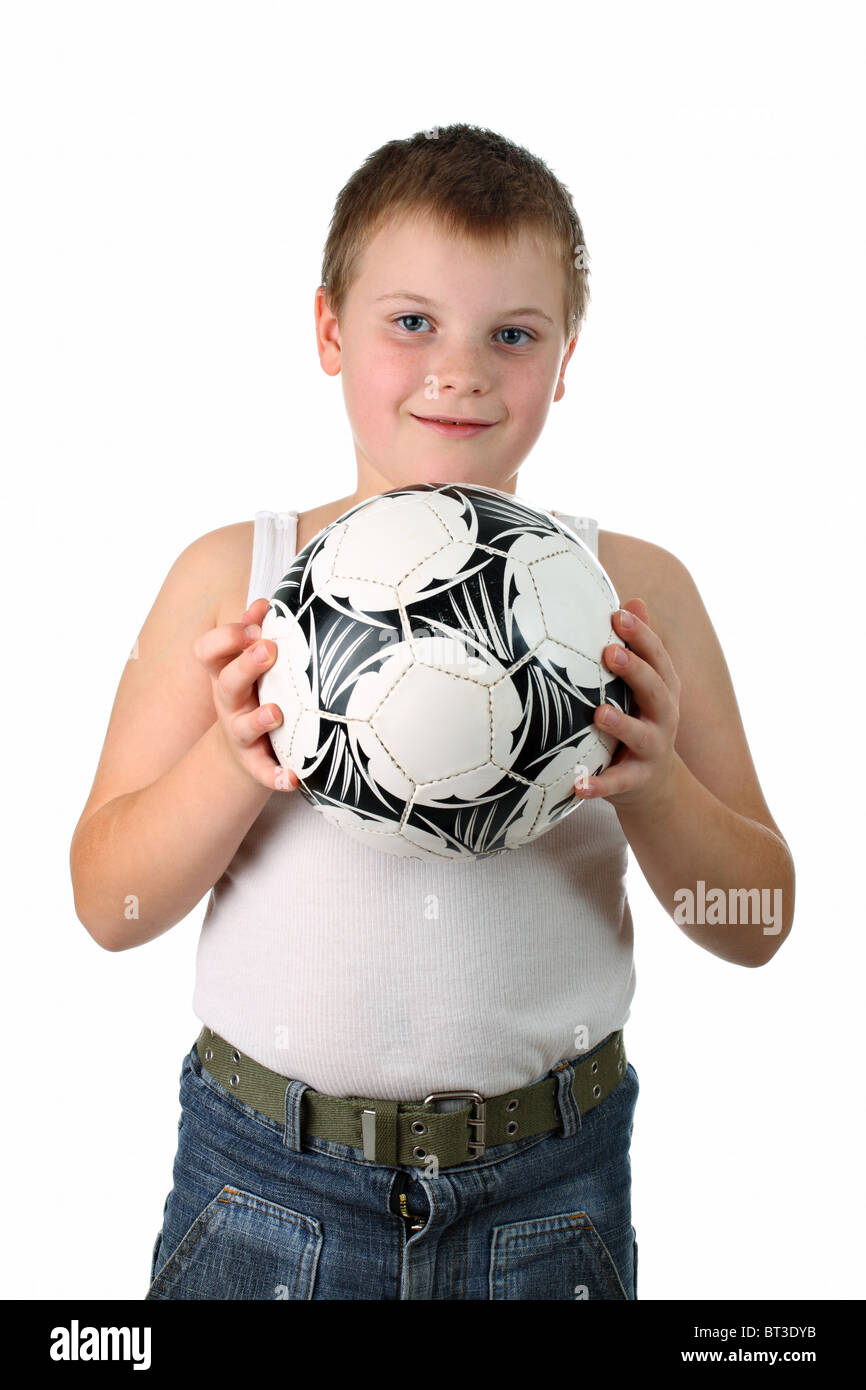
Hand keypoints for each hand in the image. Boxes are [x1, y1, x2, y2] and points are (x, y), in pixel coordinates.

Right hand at [193, 596, 297, 792]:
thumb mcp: (248, 662)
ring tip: (276, 713)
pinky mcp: (257, 763)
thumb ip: (255, 631)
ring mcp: (241, 734)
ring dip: (259, 720)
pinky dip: (277, 776)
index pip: (208, 651)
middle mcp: (230, 703)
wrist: (246, 749)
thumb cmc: (254, 692)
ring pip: (243, 727)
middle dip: (247, 665)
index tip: (255, 627)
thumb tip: (264, 602)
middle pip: (228, 683)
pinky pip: (264, 772)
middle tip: (269, 649)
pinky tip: (293, 777)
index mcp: (225, 674)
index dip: (227, 636)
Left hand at [575, 599, 680, 810]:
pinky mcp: (636, 780)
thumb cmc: (639, 720)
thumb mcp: (644, 685)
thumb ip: (639, 648)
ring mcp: (652, 749)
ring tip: (599, 713)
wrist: (655, 785)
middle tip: (610, 652)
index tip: (619, 614)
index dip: (641, 635)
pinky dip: (600, 785)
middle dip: (635, 670)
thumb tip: (632, 601)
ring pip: (641, 735)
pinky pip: (618, 783)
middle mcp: (663, 715)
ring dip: (621, 724)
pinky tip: (578, 785)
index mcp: (663, 687)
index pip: (658, 656)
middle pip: (656, 689)